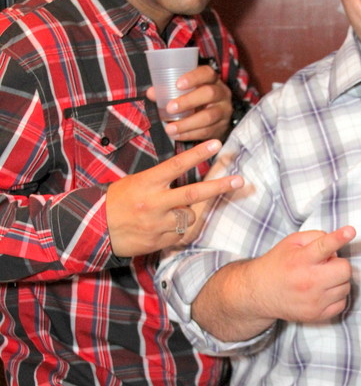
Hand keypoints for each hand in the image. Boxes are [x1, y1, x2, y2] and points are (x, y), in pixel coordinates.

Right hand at [106, 139, 242, 257]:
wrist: (95, 230)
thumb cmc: (117, 201)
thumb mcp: (135, 183)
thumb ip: (160, 181)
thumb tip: (186, 176)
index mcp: (146, 183)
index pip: (176, 165)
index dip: (198, 154)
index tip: (216, 144)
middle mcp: (154, 203)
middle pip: (193, 194)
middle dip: (219, 187)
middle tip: (239, 180)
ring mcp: (157, 224)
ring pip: (188, 217)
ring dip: (187, 213)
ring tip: (170, 212)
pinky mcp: (159, 241)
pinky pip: (179, 234)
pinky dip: (177, 229)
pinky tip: (162, 226)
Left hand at [146, 63, 232, 141]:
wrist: (217, 118)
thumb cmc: (197, 99)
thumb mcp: (187, 91)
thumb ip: (169, 90)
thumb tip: (152, 93)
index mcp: (213, 80)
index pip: (207, 73)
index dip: (193, 77)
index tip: (177, 84)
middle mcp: (222, 94)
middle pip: (209, 94)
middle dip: (188, 101)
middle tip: (170, 108)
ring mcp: (224, 112)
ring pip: (208, 117)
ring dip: (187, 124)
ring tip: (169, 128)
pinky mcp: (221, 128)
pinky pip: (206, 132)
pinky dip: (189, 134)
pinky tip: (176, 135)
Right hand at [192, 226, 356, 342]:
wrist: (259, 293)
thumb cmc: (279, 264)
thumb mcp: (291, 242)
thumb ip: (316, 237)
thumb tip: (337, 247)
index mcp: (300, 260)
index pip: (324, 246)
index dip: (339, 238)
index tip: (351, 231)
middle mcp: (307, 281)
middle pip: (345, 269)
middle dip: (339, 264)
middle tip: (326, 265)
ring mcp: (313, 301)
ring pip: (346, 287)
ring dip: (338, 281)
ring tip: (321, 279)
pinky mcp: (316, 315)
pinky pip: (342, 303)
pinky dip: (336, 296)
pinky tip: (322, 292)